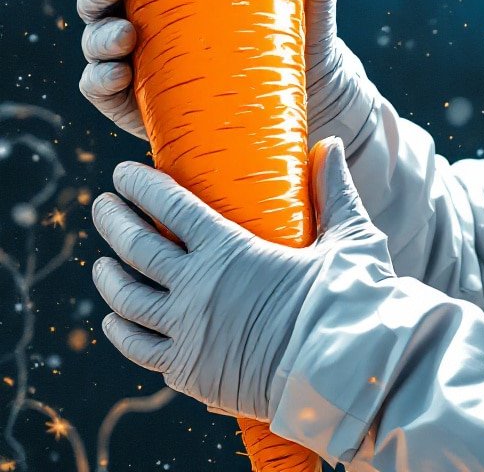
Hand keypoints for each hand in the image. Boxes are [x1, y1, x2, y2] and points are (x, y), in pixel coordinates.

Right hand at [75, 0, 351, 142]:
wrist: (308, 92)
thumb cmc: (296, 29)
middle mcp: (141, 11)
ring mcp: (135, 55)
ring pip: (95, 34)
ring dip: (100, 30)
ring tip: (128, 32)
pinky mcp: (136, 100)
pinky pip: (101, 88)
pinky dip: (102, 78)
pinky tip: (120, 72)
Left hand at [91, 137, 392, 420]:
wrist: (342, 373)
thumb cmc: (348, 299)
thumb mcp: (347, 236)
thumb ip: (333, 190)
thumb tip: (329, 143)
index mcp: (230, 249)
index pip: (171, 207)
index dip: (142, 186)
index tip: (123, 173)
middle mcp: (197, 288)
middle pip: (137, 249)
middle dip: (114, 221)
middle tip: (102, 204)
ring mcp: (188, 332)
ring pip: (128, 300)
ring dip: (109, 277)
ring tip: (102, 263)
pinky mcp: (189, 372)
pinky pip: (140, 348)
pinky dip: (121, 330)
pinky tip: (115, 320)